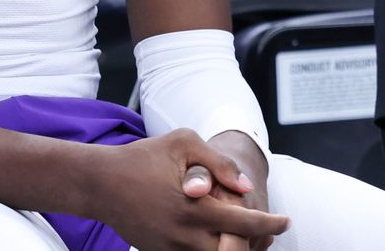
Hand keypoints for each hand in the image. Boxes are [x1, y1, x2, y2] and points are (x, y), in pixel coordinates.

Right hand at [92, 128, 288, 250]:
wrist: (98, 183)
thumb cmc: (141, 157)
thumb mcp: (183, 144)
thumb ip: (219, 163)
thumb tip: (245, 186)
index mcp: (194, 208)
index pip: (245, 223)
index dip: (271, 224)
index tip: (286, 220)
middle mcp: (183, 235)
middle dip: (256, 244)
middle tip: (270, 232)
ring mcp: (169, 250)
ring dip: (233, 249)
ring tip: (248, 235)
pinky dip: (210, 250)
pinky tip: (220, 237)